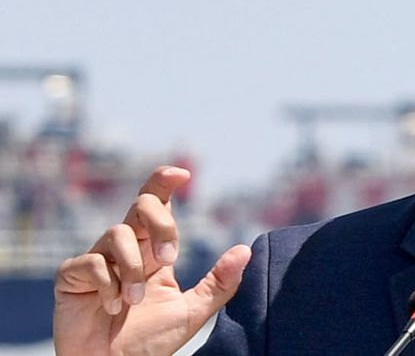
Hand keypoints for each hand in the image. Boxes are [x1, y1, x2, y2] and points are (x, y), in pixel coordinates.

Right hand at [53, 166, 251, 355]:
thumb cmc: (150, 341)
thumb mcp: (192, 311)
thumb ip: (220, 283)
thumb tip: (245, 250)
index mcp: (153, 251)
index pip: (156, 205)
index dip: (163, 182)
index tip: (183, 174)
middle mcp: (126, 249)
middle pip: (140, 205)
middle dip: (160, 223)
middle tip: (170, 258)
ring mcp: (97, 260)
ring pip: (117, 234)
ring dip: (132, 269)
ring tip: (133, 302)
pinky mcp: (71, 277)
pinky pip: (90, 262)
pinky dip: (107, 284)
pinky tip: (111, 306)